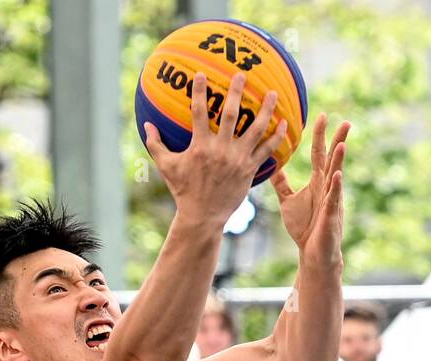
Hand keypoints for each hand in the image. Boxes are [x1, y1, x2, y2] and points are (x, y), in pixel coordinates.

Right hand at [142, 72, 287, 224]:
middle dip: (236, 92)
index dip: (199, 91)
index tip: (201, 74)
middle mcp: (220, 150)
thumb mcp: (166, 167)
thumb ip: (156, 145)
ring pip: (255, 129)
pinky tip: (285, 124)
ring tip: (274, 93)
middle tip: (242, 74)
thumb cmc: (183, 190)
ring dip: (266, 110)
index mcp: (199, 146)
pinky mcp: (249, 170)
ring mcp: (237, 159)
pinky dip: (276, 137)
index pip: (198, 112)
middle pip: (230, 114)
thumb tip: (145, 125)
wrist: (202, 216)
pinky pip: (266, 150)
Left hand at [271, 115, 348, 264]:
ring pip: (336, 177)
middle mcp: (326, 187)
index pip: (319, 154)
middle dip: (338, 141)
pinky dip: (335, 188)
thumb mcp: (289, 201)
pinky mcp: (330, 216)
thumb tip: (273, 167)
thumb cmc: (304, 227)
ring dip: (339, 161)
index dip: (320, 135)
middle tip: (345, 121)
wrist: (313, 253)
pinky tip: (337, 176)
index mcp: (317, 182)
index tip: (322, 115)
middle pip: (332, 160)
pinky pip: (333, 199)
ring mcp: (331, 201)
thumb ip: (282, 184)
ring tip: (342, 144)